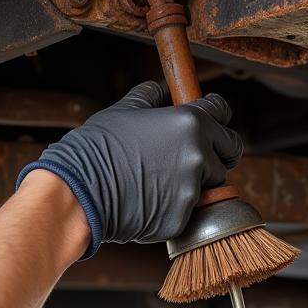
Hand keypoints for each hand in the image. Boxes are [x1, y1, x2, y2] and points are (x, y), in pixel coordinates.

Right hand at [17, 81, 242, 254]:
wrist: (78, 191)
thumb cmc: (96, 148)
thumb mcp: (124, 110)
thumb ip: (150, 96)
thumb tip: (161, 89)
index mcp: (189, 121)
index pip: (223, 111)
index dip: (216, 115)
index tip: (211, 120)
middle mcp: (198, 153)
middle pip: (230, 149)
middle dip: (217, 150)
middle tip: (192, 154)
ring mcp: (193, 188)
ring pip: (211, 182)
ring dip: (195, 180)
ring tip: (160, 178)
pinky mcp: (183, 217)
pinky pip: (189, 210)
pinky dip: (175, 206)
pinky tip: (149, 200)